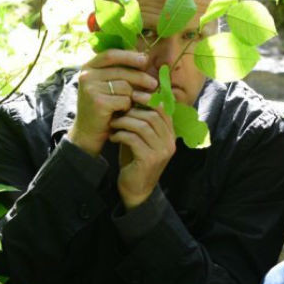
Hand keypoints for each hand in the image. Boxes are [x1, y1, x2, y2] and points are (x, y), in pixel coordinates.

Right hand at [67, 50, 157, 157]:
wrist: (89, 131)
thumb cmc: (104, 106)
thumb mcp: (108, 84)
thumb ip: (121, 72)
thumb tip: (145, 59)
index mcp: (89, 67)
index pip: (111, 54)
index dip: (129, 56)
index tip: (145, 60)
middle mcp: (87, 75)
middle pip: (122, 71)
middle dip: (141, 77)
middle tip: (154, 84)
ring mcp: (90, 88)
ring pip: (125, 86)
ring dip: (132, 96)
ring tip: (129, 103)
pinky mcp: (97, 102)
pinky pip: (124, 100)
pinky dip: (127, 107)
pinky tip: (122, 112)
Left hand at [110, 91, 175, 209]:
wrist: (136, 189)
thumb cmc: (136, 160)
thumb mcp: (142, 139)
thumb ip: (142, 122)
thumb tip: (134, 97)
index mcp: (170, 135)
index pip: (164, 109)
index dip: (149, 99)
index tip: (133, 94)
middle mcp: (170, 143)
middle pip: (153, 116)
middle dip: (133, 111)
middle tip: (118, 112)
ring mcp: (161, 152)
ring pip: (143, 126)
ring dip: (124, 122)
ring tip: (114, 124)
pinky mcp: (149, 160)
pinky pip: (134, 139)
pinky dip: (121, 135)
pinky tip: (113, 137)